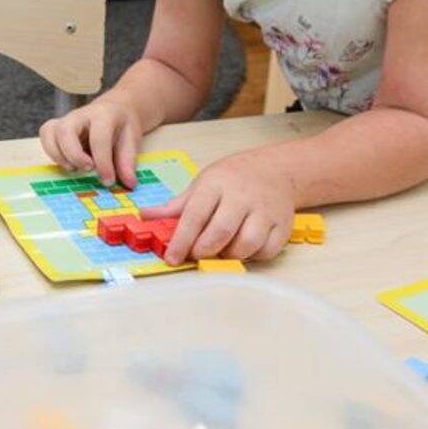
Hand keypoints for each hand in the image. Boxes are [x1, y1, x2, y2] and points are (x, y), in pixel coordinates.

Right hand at [38, 96, 150, 188]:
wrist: (115, 109)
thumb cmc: (123, 126)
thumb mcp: (132, 140)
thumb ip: (128, 161)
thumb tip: (129, 184)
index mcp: (104, 114)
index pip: (98, 138)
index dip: (103, 163)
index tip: (108, 181)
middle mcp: (81, 114)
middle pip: (66, 130)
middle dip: (74, 155)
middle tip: (88, 169)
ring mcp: (66, 119)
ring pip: (50, 132)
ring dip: (59, 155)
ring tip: (74, 169)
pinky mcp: (58, 126)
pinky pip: (45, 135)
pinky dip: (51, 152)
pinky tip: (67, 162)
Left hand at [140, 151, 295, 265]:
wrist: (275, 171)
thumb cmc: (232, 179)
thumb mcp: (201, 184)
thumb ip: (176, 205)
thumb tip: (145, 216)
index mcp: (216, 184)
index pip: (195, 215)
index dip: (181, 239)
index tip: (172, 258)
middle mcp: (242, 197)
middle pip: (221, 231)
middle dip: (203, 250)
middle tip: (194, 256)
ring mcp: (265, 211)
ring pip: (247, 243)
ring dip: (228, 255)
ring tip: (218, 252)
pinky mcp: (282, 225)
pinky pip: (266, 250)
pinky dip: (251, 257)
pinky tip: (241, 250)